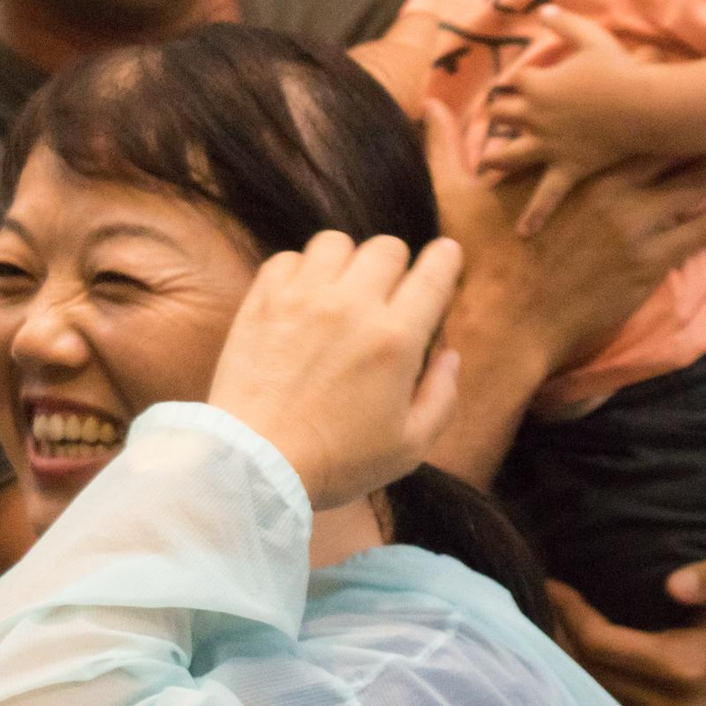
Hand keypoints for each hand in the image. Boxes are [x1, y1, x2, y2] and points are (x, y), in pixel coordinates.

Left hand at [209, 232, 464, 509]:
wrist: (256, 462)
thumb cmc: (337, 461)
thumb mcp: (411, 445)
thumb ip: (442, 395)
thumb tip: (449, 353)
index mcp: (396, 339)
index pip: (432, 274)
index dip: (445, 259)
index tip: (445, 254)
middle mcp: (350, 307)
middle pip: (386, 248)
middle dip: (396, 265)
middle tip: (388, 293)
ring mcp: (301, 299)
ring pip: (335, 243)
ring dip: (346, 261)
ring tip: (343, 291)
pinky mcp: (262, 302)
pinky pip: (288, 258)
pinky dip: (301, 270)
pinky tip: (303, 298)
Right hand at [430, 103, 705, 383]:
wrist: (503, 320)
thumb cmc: (478, 258)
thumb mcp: (453, 194)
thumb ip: (444, 145)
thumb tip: (426, 106)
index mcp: (568, 165)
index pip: (623, 121)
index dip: (648, 106)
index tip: (662, 97)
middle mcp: (607, 187)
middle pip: (671, 144)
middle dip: (694, 132)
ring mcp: (635, 224)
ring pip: (698, 182)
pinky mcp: (652, 262)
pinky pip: (705, 229)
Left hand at [477, 9, 658, 233]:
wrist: (646, 105)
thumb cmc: (621, 69)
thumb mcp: (591, 37)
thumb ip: (564, 23)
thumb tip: (543, 8)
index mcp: (535, 84)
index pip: (511, 82)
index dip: (513, 84)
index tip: (511, 88)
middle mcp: (533, 116)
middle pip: (501, 115)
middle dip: (498, 117)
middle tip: (493, 123)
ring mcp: (548, 145)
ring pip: (509, 153)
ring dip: (496, 158)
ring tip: (485, 168)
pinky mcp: (568, 168)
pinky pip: (546, 194)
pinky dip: (535, 213)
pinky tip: (523, 232)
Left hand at [549, 555, 705, 705]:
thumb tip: (676, 585)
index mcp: (688, 671)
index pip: (596, 644)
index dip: (569, 612)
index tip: (553, 584)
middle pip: (589, 671)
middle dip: (566, 635)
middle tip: (555, 604)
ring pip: (594, 696)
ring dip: (574, 662)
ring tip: (566, 626)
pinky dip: (593, 687)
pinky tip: (588, 658)